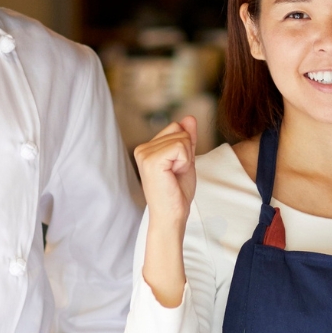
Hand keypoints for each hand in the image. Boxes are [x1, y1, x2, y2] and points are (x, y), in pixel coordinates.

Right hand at [135, 116, 197, 307]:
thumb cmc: (177, 192)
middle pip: (179, 129)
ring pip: (182, 138)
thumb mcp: (186, 160)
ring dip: (186, 158)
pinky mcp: (151, 160)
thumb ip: (187, 138)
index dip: (186, 146)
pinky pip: (181, 147)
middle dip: (187, 151)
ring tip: (174, 175)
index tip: (177, 167)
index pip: (176, 127)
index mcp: (147, 147)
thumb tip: (189, 117)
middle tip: (177, 173)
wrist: (172, 215)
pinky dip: (184, 162)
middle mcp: (142, 148)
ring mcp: (144, 153)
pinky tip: (173, 175)